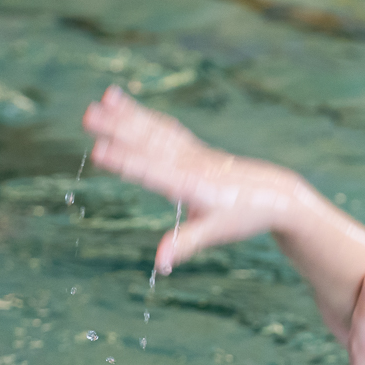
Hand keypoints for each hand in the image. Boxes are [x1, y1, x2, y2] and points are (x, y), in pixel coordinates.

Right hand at [83, 85, 311, 277]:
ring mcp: (193, 153)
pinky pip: (164, 128)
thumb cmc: (245, 217)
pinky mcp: (195, 148)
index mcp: (194, 186)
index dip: (127, 163)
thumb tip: (159, 264)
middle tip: (87, 117)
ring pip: (155, 131)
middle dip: (119, 130)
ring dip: (126, 116)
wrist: (276, 196)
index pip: (154, 173)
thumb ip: (185, 244)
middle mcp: (191, 165)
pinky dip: (143, 115)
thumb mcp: (215, 233)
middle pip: (150, 145)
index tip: (98, 152)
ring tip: (100, 100)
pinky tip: (122, 102)